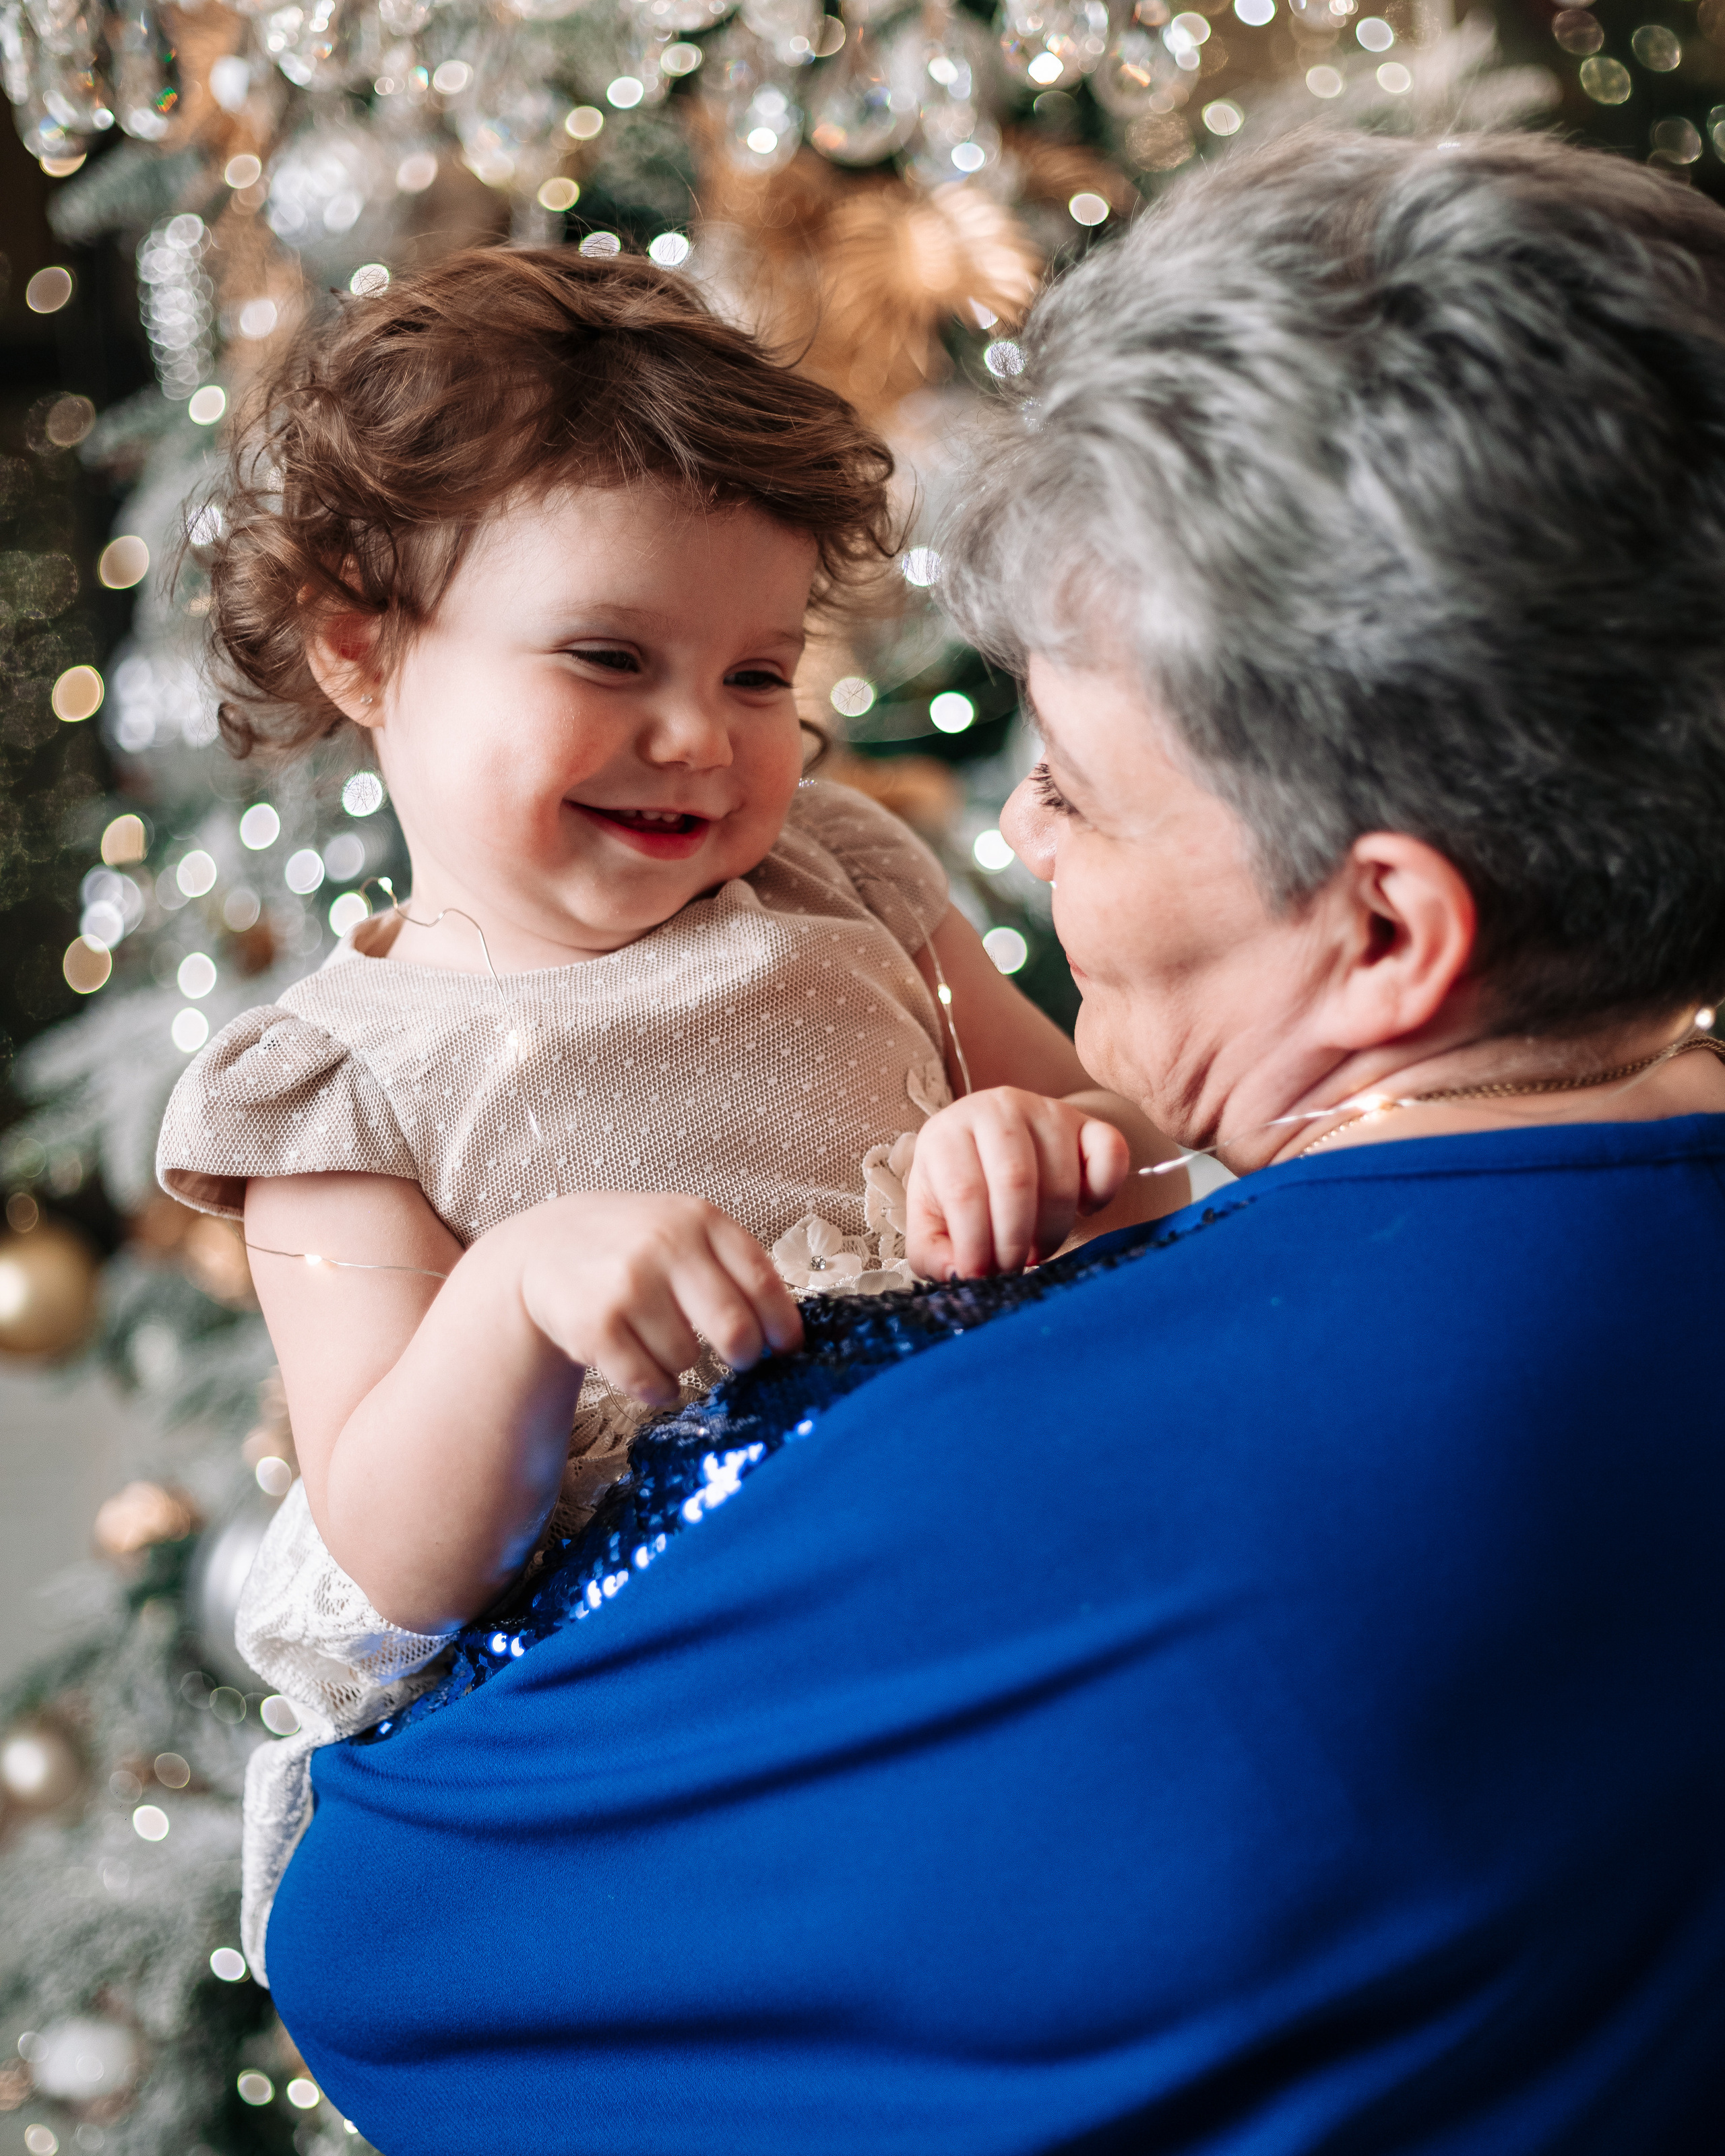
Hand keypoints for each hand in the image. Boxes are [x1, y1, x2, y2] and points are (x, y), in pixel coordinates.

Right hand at [512, 1192, 802, 1407]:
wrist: (547, 1246)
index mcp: (700, 1219)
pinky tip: (644, 1365)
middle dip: (745, 1354)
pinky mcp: (595, 1325)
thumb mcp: (686, 1229)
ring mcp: (628, 1285)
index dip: (783, 1325)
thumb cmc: (635, 1245)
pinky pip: (650, 1383)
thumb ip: (734, 1267)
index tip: (789, 1348)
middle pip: (735, 1330)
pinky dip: (657, 1388)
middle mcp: (665, 1245)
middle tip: (739, 1357)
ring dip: (684, 1363)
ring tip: (660, 1337)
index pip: (762, 1281)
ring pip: (689, 1360)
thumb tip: (788, 1333)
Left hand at [905, 1087, 1130, 1279]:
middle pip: (1015, 1182)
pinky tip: (1083, 1210)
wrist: (991, 1145)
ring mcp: (1047, 1111)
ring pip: (1062, 1181)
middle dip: (1015, 1242)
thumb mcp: (930, 1219)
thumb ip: (933, 1253)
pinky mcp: (1088, 1122)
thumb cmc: (959, 1186)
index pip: (964, 1191)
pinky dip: (1102, 1193)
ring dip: (1051, 1232)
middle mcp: (997, 1109)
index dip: (976, 1244)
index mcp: (948, 1132)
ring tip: (1035, 1249)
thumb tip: (960, 1275)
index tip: (981, 1276)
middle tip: (1012, 1269)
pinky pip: (1111, 1154)